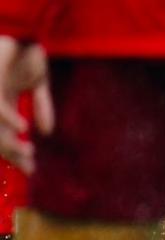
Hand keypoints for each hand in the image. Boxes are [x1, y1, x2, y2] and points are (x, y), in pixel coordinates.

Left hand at [0, 36, 52, 173]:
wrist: (25, 31)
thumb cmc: (28, 52)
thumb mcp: (39, 83)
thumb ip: (42, 107)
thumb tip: (46, 131)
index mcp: (4, 104)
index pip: (6, 136)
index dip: (17, 154)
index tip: (31, 168)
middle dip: (13, 155)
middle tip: (30, 168)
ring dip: (10, 144)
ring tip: (28, 153)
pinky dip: (9, 118)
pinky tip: (23, 127)